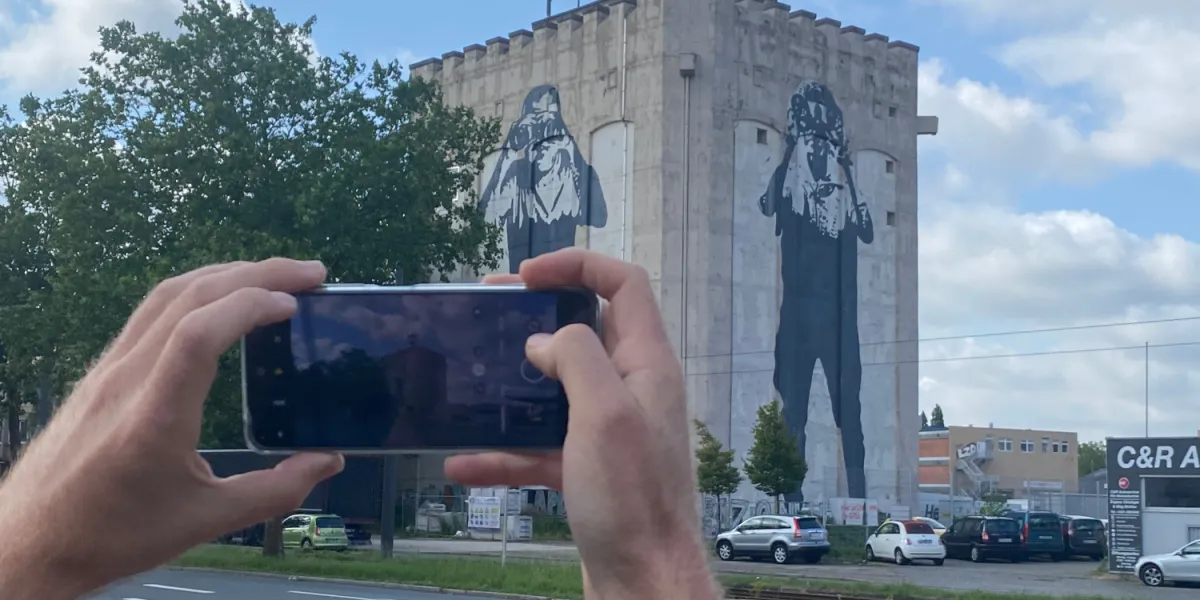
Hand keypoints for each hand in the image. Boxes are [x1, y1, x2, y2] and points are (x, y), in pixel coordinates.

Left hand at [0, 259, 344, 599]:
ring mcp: (109, 369)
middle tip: (310, 273)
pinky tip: (221, 301)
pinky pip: (150, 312)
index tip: (294, 305)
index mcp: (155, 415)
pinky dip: (195, 291)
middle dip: (256, 273)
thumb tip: (329, 463)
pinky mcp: (101, 372)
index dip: (250, 305)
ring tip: (273, 277)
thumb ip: (274, 490)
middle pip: (189, 296)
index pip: (199, 333)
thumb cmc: (116, 534)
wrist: (33, 542)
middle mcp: (127, 378)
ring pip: (166, 295)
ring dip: (225, 273)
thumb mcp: (204, 520)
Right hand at [445, 249, 716, 599]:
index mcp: (647, 364)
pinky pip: (541, 448)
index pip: (624, 285)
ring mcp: (611, 432)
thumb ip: (576, 359)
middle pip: (585, 332)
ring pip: (556, 392)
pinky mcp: (590, 471)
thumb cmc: (632, 500)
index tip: (526, 276)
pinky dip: (504, 453)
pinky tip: (463, 466)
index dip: (577, 266)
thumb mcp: (603, 415)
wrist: (643, 583)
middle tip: (485, 312)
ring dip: (512, 388)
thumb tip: (543, 342)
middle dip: (535, 319)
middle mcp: (633, 391)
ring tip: (467, 381)